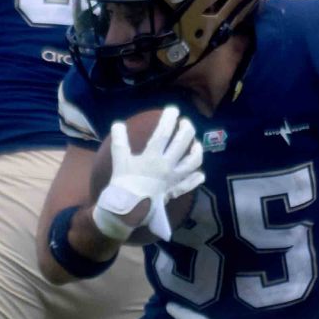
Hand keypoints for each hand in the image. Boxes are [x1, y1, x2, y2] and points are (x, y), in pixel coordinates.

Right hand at [93, 105, 202, 242]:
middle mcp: (166, 166)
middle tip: (185, 122)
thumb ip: (120, 141)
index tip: (173, 109)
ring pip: (192, 162)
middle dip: (187, 129)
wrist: (127, 209)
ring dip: (197, 151)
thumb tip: (118, 124)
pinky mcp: (174, 190)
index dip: (169, 119)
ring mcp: (173, 179)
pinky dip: (196, 178)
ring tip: (196, 144)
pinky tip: (200, 174)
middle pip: (182, 143)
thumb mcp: (119, 160)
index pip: (164, 133)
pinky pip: (189, 184)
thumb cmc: (122, 183)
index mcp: (152, 157)